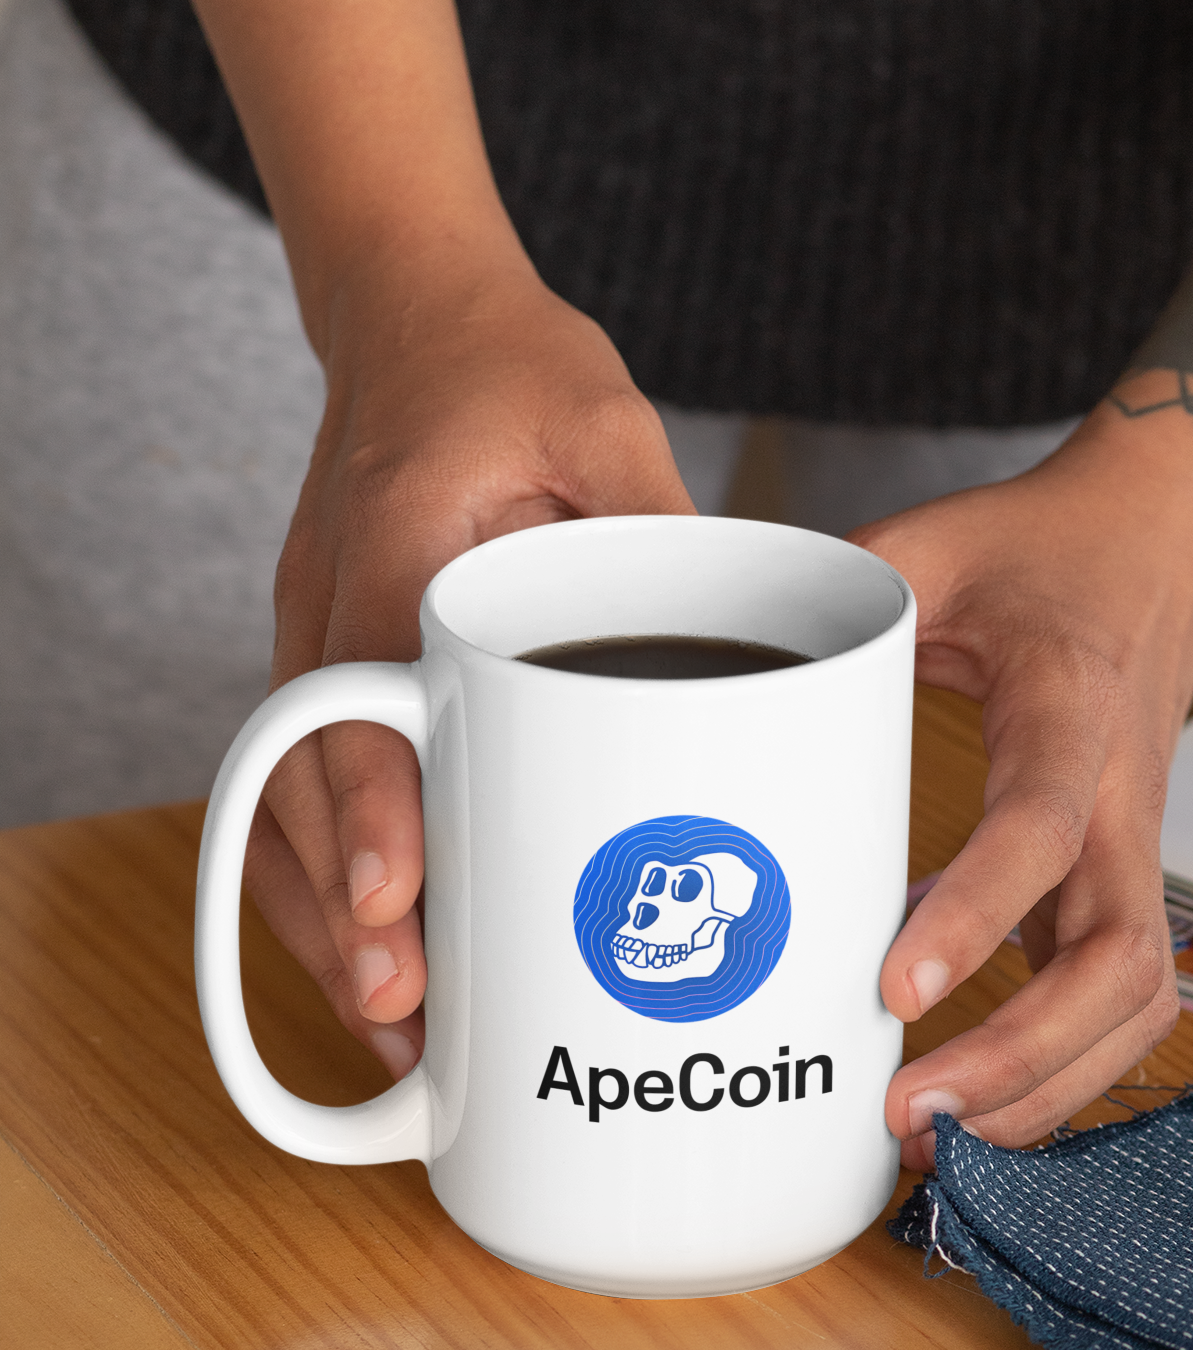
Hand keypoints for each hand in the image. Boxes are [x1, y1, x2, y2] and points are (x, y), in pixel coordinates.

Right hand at [248, 253, 691, 1077]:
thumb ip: (661, 522)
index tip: (394, 897)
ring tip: (398, 1034)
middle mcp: (327, 607)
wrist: (413, 315)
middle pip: (299, 782)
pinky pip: (307, 793)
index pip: (359, 689)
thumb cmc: (508, 365)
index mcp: (392, 543)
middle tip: (403, 1014)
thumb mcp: (605, 416)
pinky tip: (391, 960)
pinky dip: (333, 883)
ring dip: (326, 923)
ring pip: (284, 805)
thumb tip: (751, 648)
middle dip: (341, 910)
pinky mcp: (334, 670)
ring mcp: (314, 643)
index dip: (369, 801)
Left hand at [858, 414, 1192, 1156]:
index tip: (893, 989)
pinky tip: (975, 1104)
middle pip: (1118, 961)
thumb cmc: (1045, 550)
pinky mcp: (1120, 883)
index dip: (977, 915)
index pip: (1042, 831)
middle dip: (1023, 1056)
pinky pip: (1119, 1001)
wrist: (1162, 544)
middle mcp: (1122, 800)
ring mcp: (1134, 851)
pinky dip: (1061, 1072)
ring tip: (936, 1139)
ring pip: (1135, 1002)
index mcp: (1071, 711)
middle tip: (908, 1113)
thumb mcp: (934, 542)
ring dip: (1048, 1086)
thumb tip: (714, 645)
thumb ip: (837, 594)